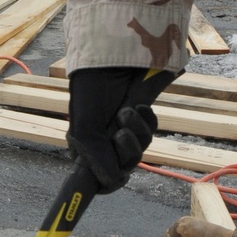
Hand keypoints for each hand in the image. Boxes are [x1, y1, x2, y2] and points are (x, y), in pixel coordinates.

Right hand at [67, 68, 175, 191]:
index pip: (96, 177)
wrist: (114, 54)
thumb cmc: (91, 87)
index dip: (106, 182)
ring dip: (137, 133)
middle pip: (123, 166)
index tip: (117, 180)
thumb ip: (95, 156)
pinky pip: (151, 129)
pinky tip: (139, 105)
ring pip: (139, 150)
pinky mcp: (142, 115)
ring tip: (128, 111)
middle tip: (120, 133)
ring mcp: (124, 128)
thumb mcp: (85, 124)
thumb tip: (112, 181)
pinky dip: (147, 120)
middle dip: (126, 151)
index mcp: (85, 145)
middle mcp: (104, 140)